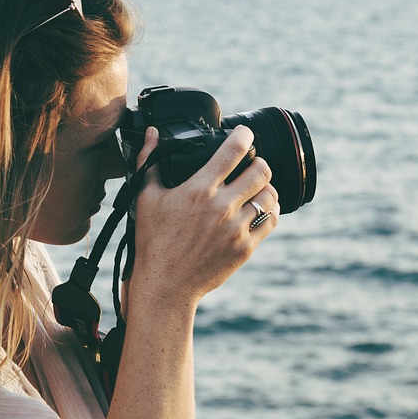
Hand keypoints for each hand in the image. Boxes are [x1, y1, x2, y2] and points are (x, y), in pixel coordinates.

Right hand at [125, 124, 277, 309]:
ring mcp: (237, 228)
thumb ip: (149, 160)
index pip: (234, 150)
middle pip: (262, 169)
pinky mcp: (246, 247)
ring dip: (264, 186)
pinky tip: (260, 207)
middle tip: (251, 163)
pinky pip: (271, 219)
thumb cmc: (153, 241)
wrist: (165, 285)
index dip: (245, 135)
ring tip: (255, 187)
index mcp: (199, 190)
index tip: (244, 133)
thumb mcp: (146, 197)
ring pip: (270, 194)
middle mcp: (222, 207)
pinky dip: (269, 209)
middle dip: (258, 161)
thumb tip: (152, 133)